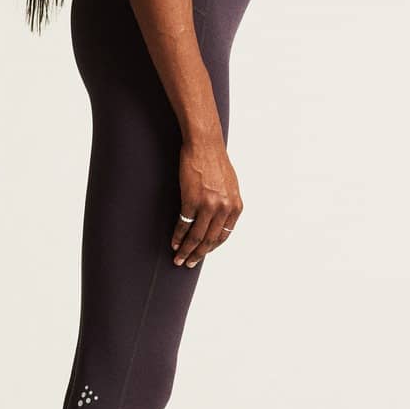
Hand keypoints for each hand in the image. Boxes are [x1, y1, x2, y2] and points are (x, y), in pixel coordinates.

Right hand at [173, 140, 242, 266]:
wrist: (205, 145)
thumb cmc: (216, 161)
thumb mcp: (230, 186)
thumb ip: (227, 204)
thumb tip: (220, 219)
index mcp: (235, 207)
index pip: (223, 236)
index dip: (212, 247)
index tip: (203, 253)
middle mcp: (224, 209)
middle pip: (210, 240)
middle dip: (198, 255)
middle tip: (188, 263)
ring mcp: (208, 205)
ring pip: (196, 237)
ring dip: (186, 250)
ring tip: (178, 258)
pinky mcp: (191, 200)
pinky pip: (184, 224)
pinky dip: (177, 235)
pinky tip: (173, 242)